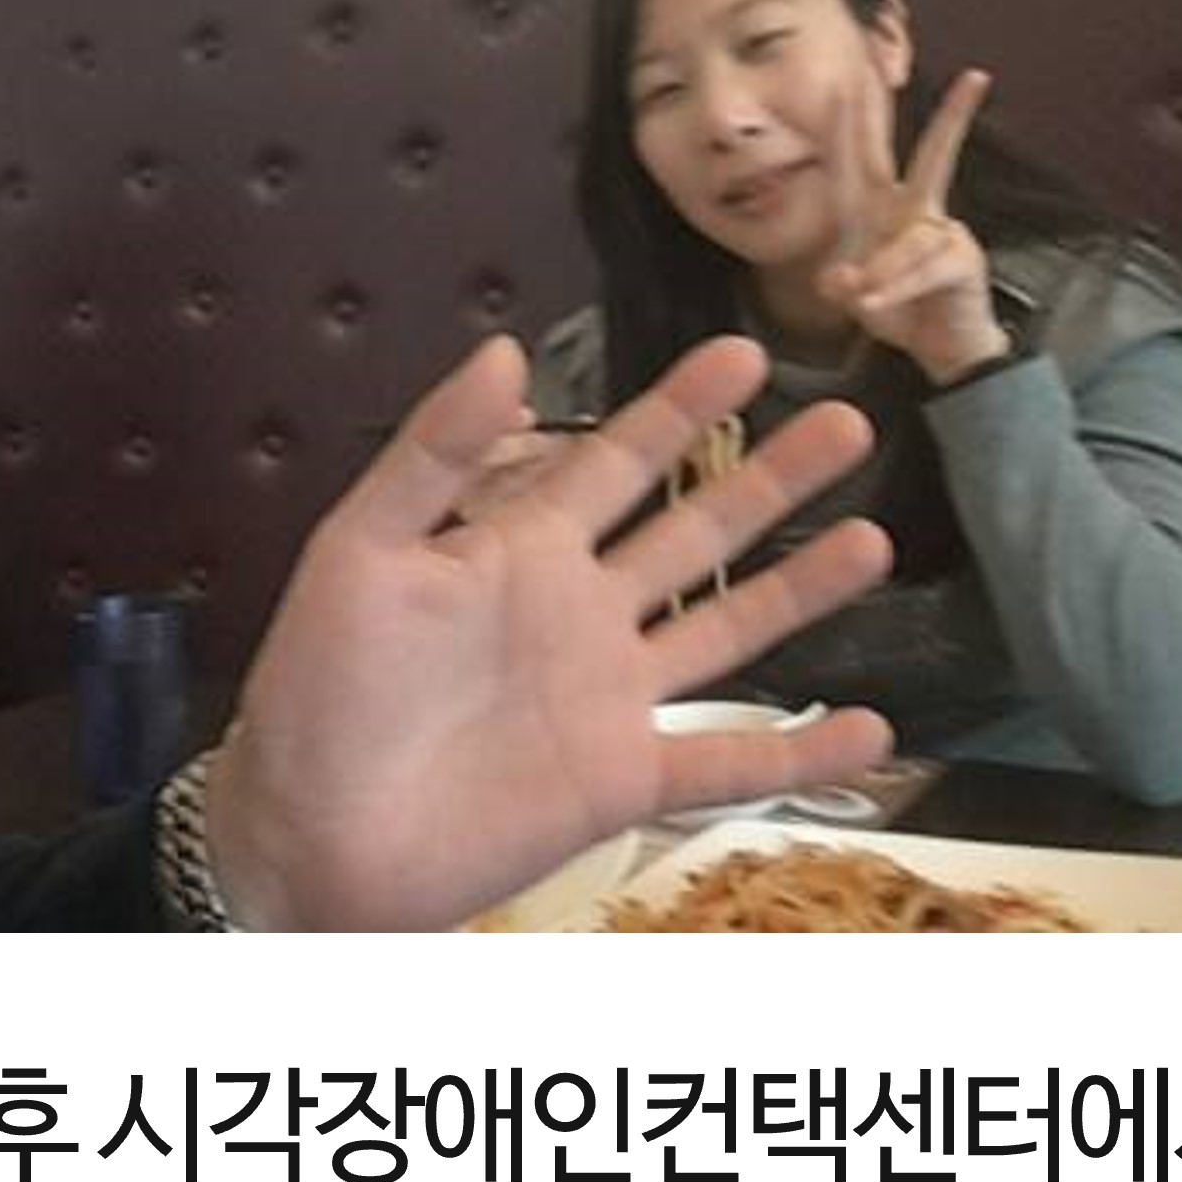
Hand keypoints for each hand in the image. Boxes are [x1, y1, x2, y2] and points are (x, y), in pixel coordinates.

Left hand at [204, 333, 894, 928]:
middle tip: (849, 423)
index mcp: (519, 548)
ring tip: (874, 539)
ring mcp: (610, 700)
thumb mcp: (360, 547)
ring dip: (800, 588)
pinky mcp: (622, 782)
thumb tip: (507, 349)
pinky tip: (871, 730)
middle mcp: (580, 614)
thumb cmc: (319, 688)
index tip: (746, 354)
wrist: (307, 832)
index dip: (681, 409)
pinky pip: (728, 765)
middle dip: (771, 478)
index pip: (618, 460)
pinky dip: (799, 753)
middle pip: (695, 530)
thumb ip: (435, 452)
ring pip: (728, 628)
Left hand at [819, 65, 1011, 384]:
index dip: (850, 121)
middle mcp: (912, 210)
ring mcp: (941, 232)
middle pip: (926, 156)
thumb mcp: (853, 295)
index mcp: (876, 208)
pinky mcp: (962, 260)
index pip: (859, 159)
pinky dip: (897, 289)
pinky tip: (874, 306)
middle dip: (941, 116)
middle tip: (955, 73)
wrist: (941, 347)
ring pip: (907, 241)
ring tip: (863, 301)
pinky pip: (924, 269)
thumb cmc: (898, 308)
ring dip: (881, 274)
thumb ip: (841, 283)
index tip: (849, 77)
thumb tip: (841, 278)